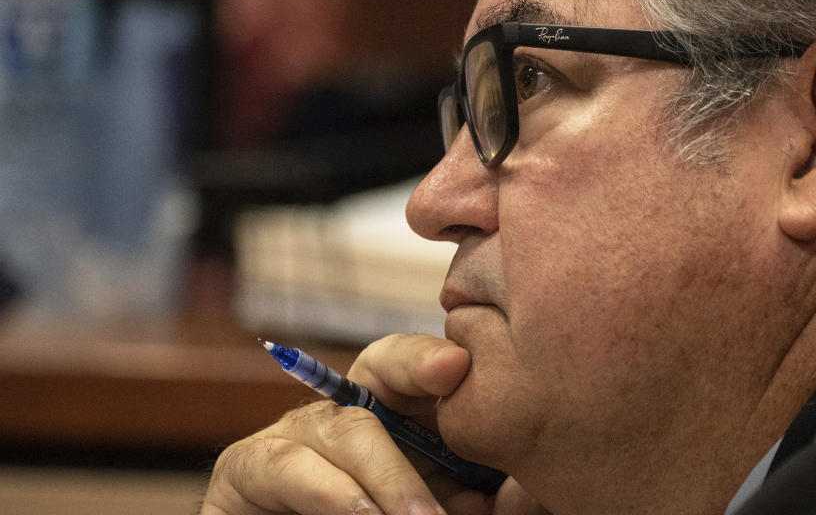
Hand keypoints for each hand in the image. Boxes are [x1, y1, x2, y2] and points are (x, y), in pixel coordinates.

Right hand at [200, 333, 547, 514]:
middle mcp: (344, 411)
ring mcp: (294, 436)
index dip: (430, 357)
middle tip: (455, 402)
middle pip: (376, 365)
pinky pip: (291, 469)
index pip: (411, 363)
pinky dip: (334, 496)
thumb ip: (478, 495)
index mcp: (395, 416)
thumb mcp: (438, 509)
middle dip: (414, 373)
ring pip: (346, 430)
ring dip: (389, 479)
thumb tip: (528, 490)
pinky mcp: (247, 470)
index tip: (460, 364)